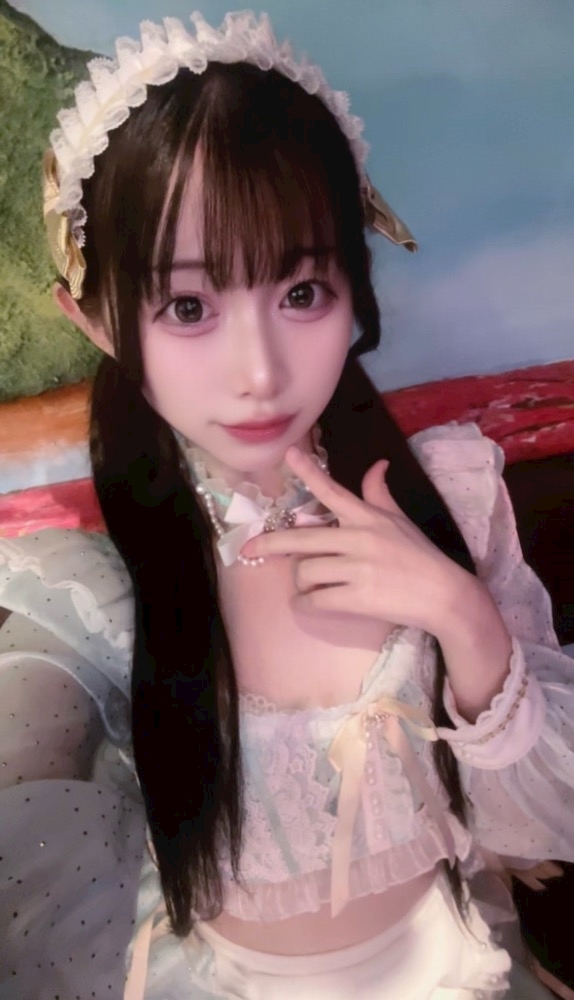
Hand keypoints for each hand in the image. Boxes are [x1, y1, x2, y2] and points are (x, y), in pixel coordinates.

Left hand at [241, 446, 469, 637]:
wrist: (444, 595)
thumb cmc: (420, 557)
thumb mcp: (401, 520)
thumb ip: (380, 493)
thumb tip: (377, 464)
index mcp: (367, 517)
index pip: (332, 490)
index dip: (308, 472)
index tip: (288, 454)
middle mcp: (358, 538)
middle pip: (301, 538)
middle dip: (270, 543)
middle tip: (249, 549)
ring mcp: (357, 569)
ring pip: (305, 572)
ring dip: (300, 583)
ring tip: (310, 587)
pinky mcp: (357, 597)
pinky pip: (315, 600)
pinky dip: (307, 605)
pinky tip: (311, 604)